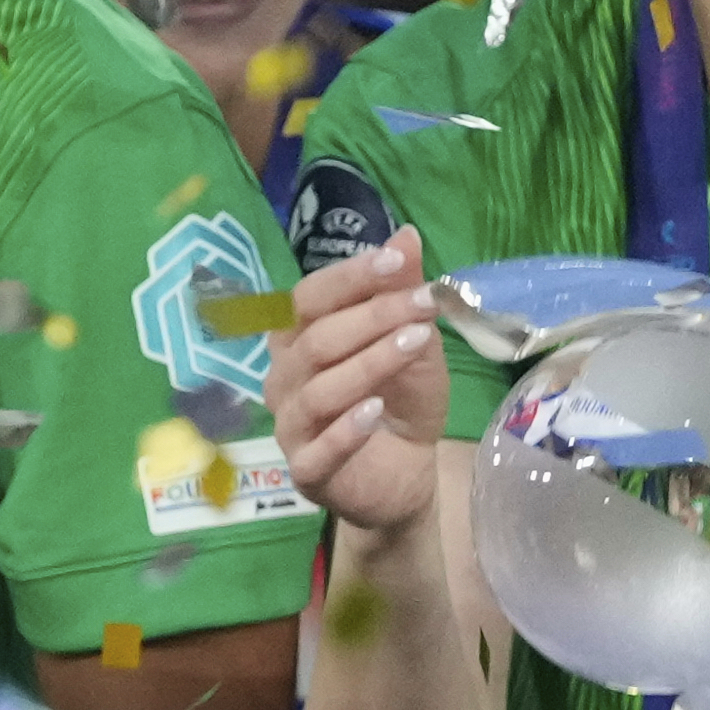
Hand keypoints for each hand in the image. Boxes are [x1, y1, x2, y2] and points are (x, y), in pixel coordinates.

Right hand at [264, 227, 447, 530]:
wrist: (407, 474)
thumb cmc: (400, 402)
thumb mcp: (414, 344)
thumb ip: (402, 295)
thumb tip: (407, 235)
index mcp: (301, 340)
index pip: (309, 298)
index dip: (349, 277)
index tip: (395, 260)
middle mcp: (285, 378)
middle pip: (316, 340)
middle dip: (371, 317)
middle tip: (423, 303)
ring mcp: (291, 426)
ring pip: (318, 389)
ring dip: (369, 363)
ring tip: (414, 344)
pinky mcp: (307, 471)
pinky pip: (318, 449)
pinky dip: (346, 430)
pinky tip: (376, 412)